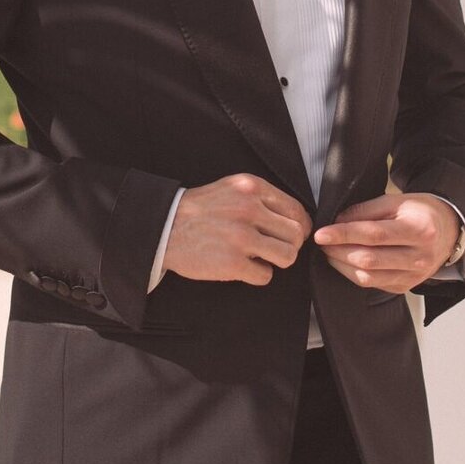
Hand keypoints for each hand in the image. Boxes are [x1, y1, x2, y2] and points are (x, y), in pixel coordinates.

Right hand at [164, 173, 312, 285]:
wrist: (165, 227)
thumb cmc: (201, 210)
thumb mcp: (232, 189)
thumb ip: (261, 199)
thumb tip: (296, 221)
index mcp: (252, 188)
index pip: (296, 211)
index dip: (299, 227)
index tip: (293, 236)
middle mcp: (249, 209)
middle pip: (296, 235)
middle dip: (288, 245)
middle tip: (274, 249)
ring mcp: (241, 237)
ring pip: (287, 256)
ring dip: (276, 261)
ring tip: (260, 258)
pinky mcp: (232, 262)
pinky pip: (265, 275)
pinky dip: (257, 274)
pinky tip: (243, 266)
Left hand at [313, 192, 459, 292]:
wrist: (449, 231)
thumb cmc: (421, 213)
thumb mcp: (397, 201)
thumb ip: (367, 210)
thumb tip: (337, 221)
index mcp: (419, 230)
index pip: (374, 235)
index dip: (344, 235)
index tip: (321, 234)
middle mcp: (418, 258)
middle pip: (369, 259)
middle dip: (338, 251)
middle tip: (322, 241)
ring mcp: (413, 276)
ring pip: (368, 277)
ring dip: (342, 265)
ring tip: (330, 251)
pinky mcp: (405, 287)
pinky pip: (373, 284)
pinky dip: (353, 273)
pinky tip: (345, 261)